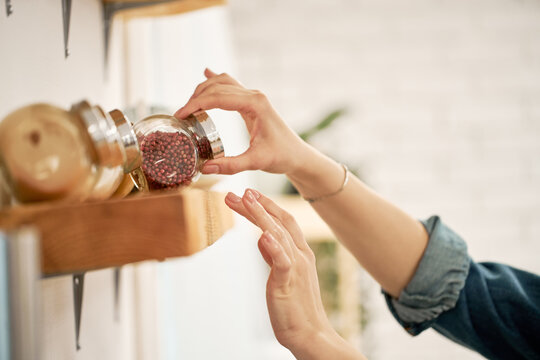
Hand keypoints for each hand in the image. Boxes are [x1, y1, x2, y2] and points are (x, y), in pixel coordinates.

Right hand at [175, 69, 310, 175]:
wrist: (297, 155)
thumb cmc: (281, 156)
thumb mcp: (256, 162)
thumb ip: (231, 165)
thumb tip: (205, 168)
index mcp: (255, 104)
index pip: (218, 98)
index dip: (196, 104)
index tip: (180, 115)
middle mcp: (254, 96)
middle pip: (217, 87)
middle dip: (196, 98)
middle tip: (180, 114)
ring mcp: (253, 97)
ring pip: (223, 83)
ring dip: (204, 90)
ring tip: (188, 105)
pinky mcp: (252, 103)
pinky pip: (231, 86)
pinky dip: (216, 82)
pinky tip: (206, 72)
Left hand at [225, 189, 364, 359]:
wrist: (310, 334)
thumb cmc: (295, 307)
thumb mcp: (283, 275)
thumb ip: (274, 256)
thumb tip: (262, 239)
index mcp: (300, 252)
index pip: (283, 221)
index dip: (266, 205)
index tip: (248, 194)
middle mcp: (300, 255)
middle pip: (280, 221)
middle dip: (259, 204)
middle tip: (240, 191)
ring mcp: (296, 267)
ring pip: (278, 234)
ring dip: (261, 215)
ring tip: (246, 200)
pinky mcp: (288, 282)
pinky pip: (281, 261)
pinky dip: (273, 246)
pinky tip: (262, 235)